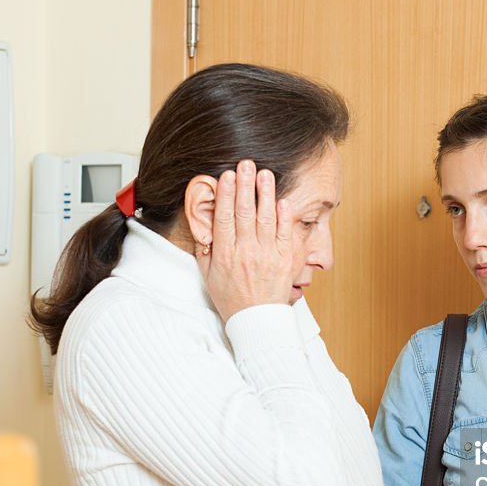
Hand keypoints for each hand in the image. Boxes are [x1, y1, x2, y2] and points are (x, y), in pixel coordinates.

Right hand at [196, 160, 294, 320]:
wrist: (256, 320)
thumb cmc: (232, 297)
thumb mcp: (208, 274)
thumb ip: (205, 247)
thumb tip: (202, 222)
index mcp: (224, 254)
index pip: (224, 218)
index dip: (225, 195)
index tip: (226, 176)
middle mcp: (245, 253)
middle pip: (244, 213)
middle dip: (245, 186)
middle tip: (245, 164)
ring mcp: (266, 256)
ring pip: (265, 219)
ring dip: (265, 194)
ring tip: (264, 174)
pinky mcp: (283, 260)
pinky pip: (284, 234)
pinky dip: (283, 216)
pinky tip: (282, 200)